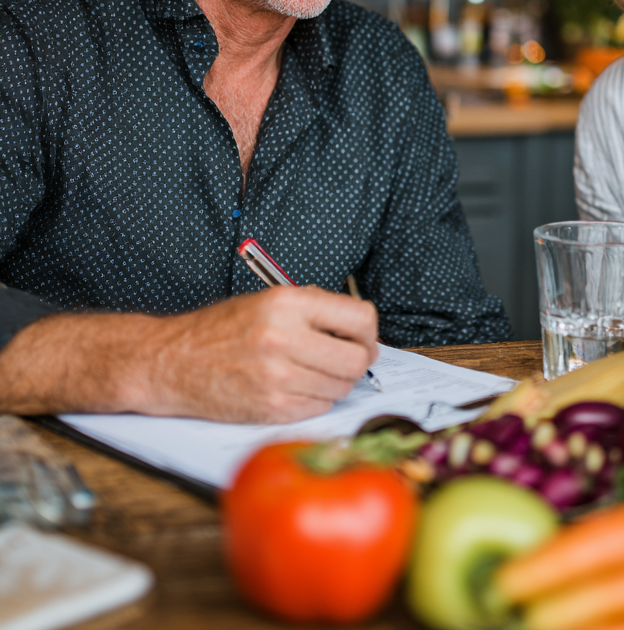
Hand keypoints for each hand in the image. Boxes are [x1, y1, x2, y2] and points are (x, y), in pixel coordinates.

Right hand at [0, 286, 378, 422]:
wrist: (170, 362)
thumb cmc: (220, 330)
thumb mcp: (269, 300)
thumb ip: (315, 309)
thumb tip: (361, 328)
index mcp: (288, 304)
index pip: (360, 319)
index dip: (368, 332)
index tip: (362, 337)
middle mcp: (285, 339)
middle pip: (357, 359)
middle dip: (358, 360)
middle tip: (345, 358)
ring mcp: (279, 377)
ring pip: (342, 387)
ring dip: (336, 382)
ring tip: (312, 371)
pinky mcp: (272, 409)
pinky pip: (319, 407)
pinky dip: (315, 400)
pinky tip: (295, 387)